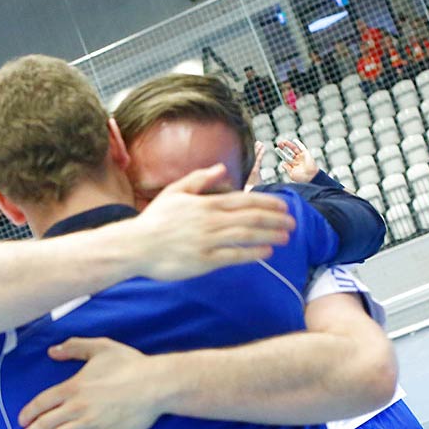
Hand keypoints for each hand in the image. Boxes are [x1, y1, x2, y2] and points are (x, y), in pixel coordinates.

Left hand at [18, 337, 163, 428]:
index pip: (42, 401)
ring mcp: (91, 422)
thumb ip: (74, 347)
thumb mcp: (101, 347)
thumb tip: (52, 351)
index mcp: (74, 386)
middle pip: (46, 422)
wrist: (156, 385)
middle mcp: (78, 406)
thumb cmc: (130, 364)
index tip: (22, 420)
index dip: (29, 412)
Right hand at [127, 166, 294, 281]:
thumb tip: (221, 168)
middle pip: (250, 218)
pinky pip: (234, 255)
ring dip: (269, 234)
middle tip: (292, 222)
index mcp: (205, 203)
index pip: (244, 200)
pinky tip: (267, 251)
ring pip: (246, 235)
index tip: (283, 206)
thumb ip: (199, 178)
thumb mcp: (174, 192)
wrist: (136, 246)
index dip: (267, 203)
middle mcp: (210, 220)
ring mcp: (208, 241)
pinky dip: (253, 252)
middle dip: (275, 219)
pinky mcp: (204, 260)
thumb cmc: (154, 220)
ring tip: (285, 236)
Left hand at [254, 137, 319, 184]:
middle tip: (278, 143)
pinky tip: (294, 140)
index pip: (285, 157)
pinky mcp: (306, 154)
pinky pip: (302, 147)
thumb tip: (282, 163)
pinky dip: (298, 144)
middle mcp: (297, 160)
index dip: (281, 153)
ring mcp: (302, 156)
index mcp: (293, 165)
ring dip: (289, 144)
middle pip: (289, 152)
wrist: (311, 176)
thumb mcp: (291, 174)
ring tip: (283, 141)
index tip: (276, 149)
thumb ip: (287, 168)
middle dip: (283, 148)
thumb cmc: (302, 178)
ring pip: (294, 149)